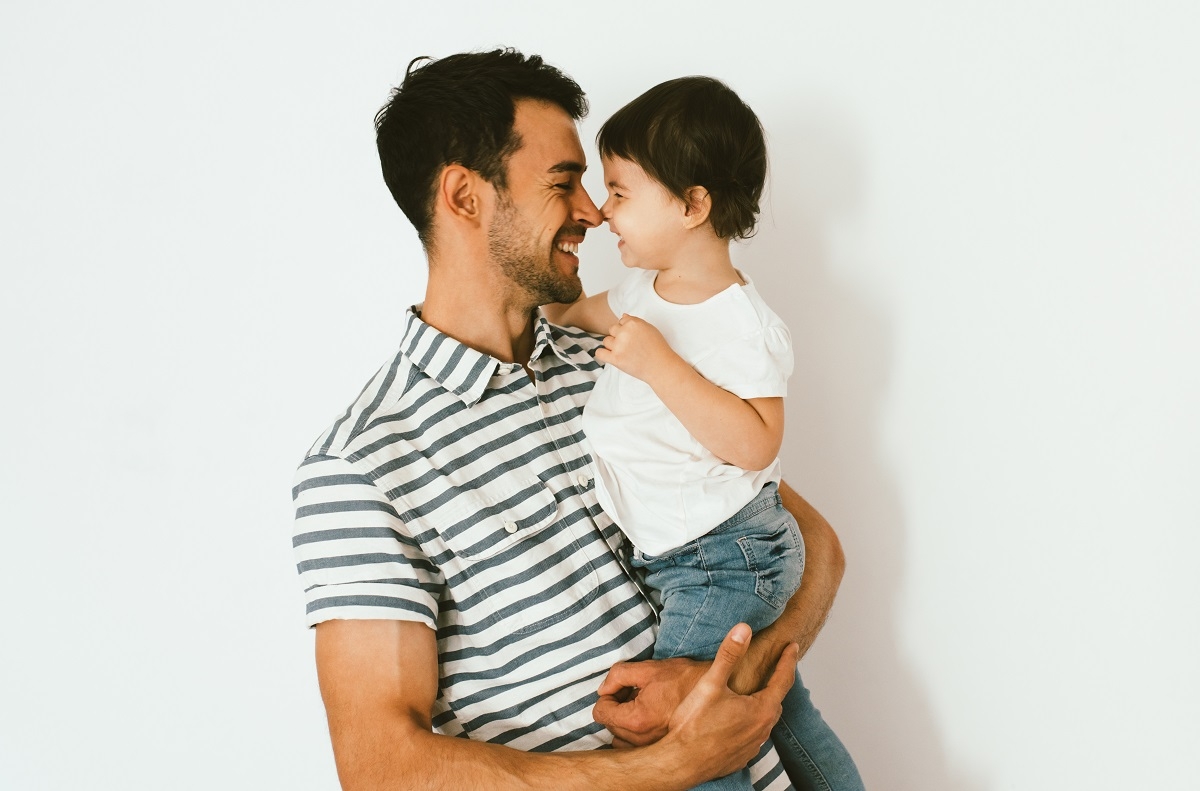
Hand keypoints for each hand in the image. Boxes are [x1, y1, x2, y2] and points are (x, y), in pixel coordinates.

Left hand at [593, 657, 707, 746]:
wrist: (718, 691)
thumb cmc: (686, 678)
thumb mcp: (649, 668)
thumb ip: (619, 675)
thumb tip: (604, 689)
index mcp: (637, 719)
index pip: (601, 712)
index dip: (607, 695)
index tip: (621, 687)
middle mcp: (643, 739)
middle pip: (609, 726)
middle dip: (616, 707)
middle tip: (634, 692)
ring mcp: (653, 748)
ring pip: (620, 739)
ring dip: (624, 721)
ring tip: (642, 704)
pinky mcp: (662, 749)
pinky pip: (635, 747)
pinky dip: (635, 733)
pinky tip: (650, 716)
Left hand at [594, 314, 682, 383]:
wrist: (661, 367)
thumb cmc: (657, 348)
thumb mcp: (649, 329)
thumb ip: (634, 321)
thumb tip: (622, 316)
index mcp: (633, 323)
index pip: (621, 321)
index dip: (626, 329)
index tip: (633, 338)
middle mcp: (625, 332)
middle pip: (612, 329)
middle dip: (618, 336)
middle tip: (630, 346)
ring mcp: (619, 346)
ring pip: (606, 341)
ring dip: (612, 346)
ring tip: (625, 352)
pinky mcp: (615, 359)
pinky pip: (599, 353)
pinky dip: (603, 354)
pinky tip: (611, 356)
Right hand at [662, 624, 799, 781]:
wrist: (680, 763)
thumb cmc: (694, 725)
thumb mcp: (711, 684)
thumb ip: (729, 655)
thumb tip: (743, 629)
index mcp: (761, 710)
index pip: (783, 679)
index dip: (787, 660)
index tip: (791, 647)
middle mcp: (762, 730)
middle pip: (775, 701)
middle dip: (777, 683)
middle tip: (777, 668)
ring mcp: (752, 747)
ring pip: (764, 721)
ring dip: (763, 705)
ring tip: (757, 693)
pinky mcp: (740, 758)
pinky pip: (752, 737)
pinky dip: (750, 723)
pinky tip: (739, 720)